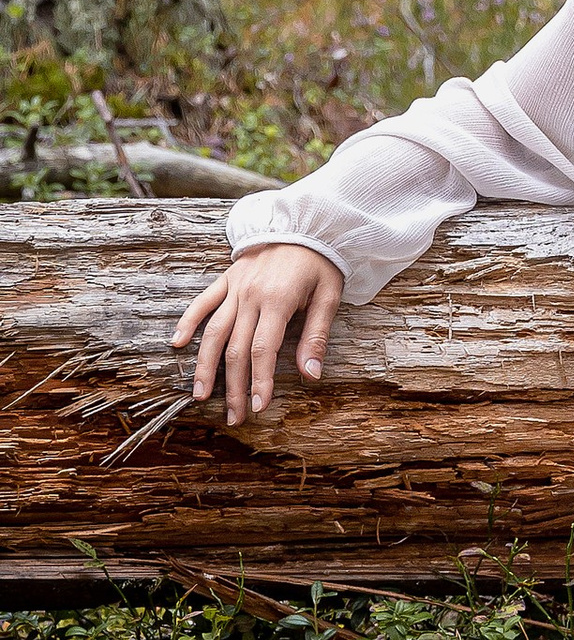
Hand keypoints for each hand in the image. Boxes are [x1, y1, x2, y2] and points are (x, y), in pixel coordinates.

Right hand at [173, 242, 345, 425]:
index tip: (258, 407)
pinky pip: (202, 302)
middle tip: (235, 416)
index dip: (259, 381)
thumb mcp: (329, 296)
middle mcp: (250, 295)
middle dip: (234, 386)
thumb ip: (316, 335)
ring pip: (214, 331)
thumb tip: (310, 375)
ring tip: (200, 394)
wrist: (307, 223)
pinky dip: (188, 321)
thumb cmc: (321, 262)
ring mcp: (235, 286)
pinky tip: (177, 344)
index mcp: (277, 300)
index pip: (262, 350)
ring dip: (205, 365)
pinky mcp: (226, 278)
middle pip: (235, 348)